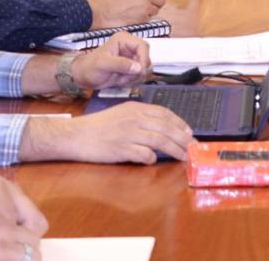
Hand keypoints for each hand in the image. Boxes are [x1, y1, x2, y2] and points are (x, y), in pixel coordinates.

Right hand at [28, 102, 193, 163]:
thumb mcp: (122, 113)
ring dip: (174, 150)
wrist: (75, 135)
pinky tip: (153, 160)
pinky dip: (151, 158)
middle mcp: (134, 119)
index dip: (180, 123)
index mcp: (135, 108)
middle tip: (193, 147)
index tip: (189, 133)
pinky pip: (143, 154)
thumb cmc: (98, 126)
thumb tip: (162, 127)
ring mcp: (128, 134)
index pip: (165, 114)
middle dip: (183, 138)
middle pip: (166, 128)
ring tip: (183, 156)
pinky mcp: (121, 149)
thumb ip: (141, 117)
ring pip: (160, 140)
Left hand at [71, 32, 150, 89]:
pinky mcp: (131, 68)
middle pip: (146, 57)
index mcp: (124, 39)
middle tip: (128, 78)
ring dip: (135, 77)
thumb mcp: (103, 64)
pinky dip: (133, 80)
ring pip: (145, 68)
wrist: (83, 77)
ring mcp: (131, 58)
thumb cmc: (90, 67)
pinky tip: (121, 81)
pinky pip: (140, 75)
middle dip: (139, 70)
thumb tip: (139, 68)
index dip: (144, 59)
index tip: (140, 71)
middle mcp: (130, 47)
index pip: (143, 46)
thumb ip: (121, 64)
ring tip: (121, 80)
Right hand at [84, 0, 165, 28]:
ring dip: (149, 12)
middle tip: (147, 6)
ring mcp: (144, 8)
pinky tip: (134, 20)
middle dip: (155, 3)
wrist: (96, 10)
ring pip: (155, 11)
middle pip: (160, 0)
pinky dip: (143, 20)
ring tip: (138, 14)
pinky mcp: (140, 20)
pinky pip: (148, 20)